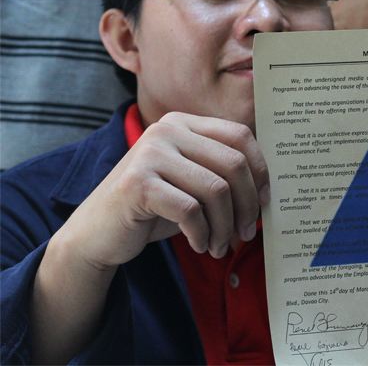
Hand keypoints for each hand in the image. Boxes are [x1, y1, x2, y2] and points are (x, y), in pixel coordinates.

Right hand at [59, 112, 269, 269]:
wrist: (98, 233)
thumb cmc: (154, 208)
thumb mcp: (192, 183)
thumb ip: (222, 174)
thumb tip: (268, 190)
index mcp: (185, 123)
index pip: (240, 135)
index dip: (259, 170)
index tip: (263, 202)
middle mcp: (167, 129)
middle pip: (233, 163)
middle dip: (246, 204)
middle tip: (245, 233)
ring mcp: (150, 153)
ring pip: (216, 189)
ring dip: (225, 226)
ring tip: (220, 245)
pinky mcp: (138, 183)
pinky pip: (191, 210)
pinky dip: (202, 234)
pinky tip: (199, 245)